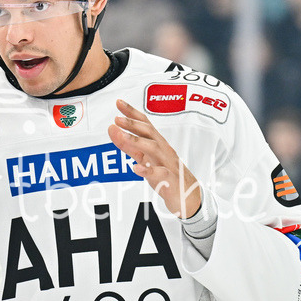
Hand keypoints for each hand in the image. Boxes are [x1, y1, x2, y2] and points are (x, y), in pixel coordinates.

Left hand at [108, 98, 201, 218]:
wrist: (188, 198)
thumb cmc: (165, 175)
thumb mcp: (144, 158)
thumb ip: (128, 145)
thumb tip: (112, 129)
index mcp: (158, 143)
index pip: (145, 124)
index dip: (132, 112)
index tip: (119, 102)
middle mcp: (163, 150)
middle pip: (149, 133)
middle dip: (133, 124)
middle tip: (117, 118)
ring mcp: (168, 164)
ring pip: (154, 149)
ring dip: (137, 141)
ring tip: (122, 136)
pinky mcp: (170, 180)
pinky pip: (159, 173)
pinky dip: (147, 170)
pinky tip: (135, 167)